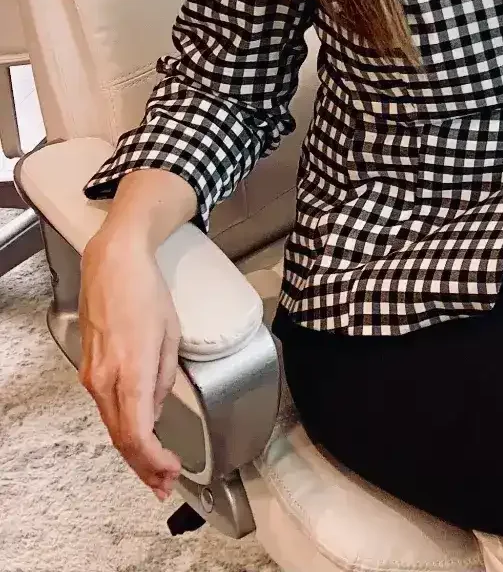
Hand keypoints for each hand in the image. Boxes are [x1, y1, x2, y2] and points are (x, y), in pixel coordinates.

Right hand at [79, 223, 182, 499]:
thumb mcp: (170, 334)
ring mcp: (93, 375)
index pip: (137, 434)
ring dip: (133, 451)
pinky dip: (123, 427)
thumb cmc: (145, 290)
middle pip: (122, 438)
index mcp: (131, 371)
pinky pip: (106, 407)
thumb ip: (164, 377)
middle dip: (144, 466)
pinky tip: (138, 434)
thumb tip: (157, 407)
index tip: (171, 471)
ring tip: (155, 468)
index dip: (153, 461)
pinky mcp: (89, 368)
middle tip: (164, 483)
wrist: (113, 262)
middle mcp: (105, 379)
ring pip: (112, 426)